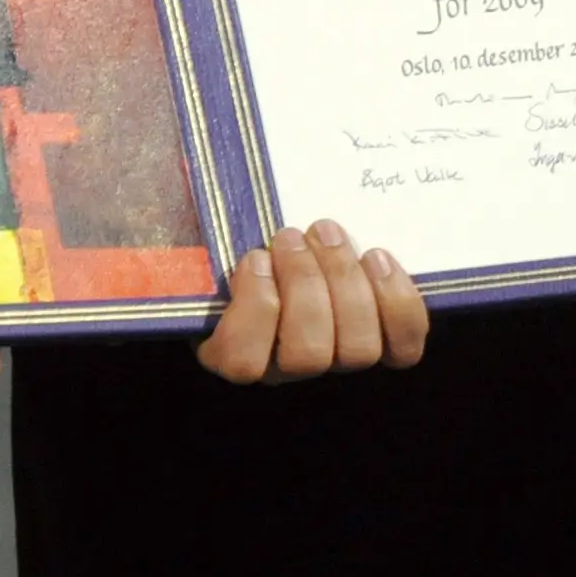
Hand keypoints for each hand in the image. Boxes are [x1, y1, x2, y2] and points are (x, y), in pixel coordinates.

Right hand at [192, 221, 426, 384]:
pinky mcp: (383, 345)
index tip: (253, 257)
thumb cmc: (242, 244)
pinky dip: (397, 302)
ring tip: (329, 233)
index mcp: (237, 349)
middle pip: (308, 355)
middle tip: (294, 235)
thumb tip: (171, 208)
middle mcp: (287, 367)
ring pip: (356, 351)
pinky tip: (378, 258)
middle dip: (305, 286)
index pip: (243, 364)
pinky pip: (404, 346)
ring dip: (345, 282)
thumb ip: (201, 242)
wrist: (294, 250)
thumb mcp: (211, 245)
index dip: (255, 310)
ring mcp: (337, 360)